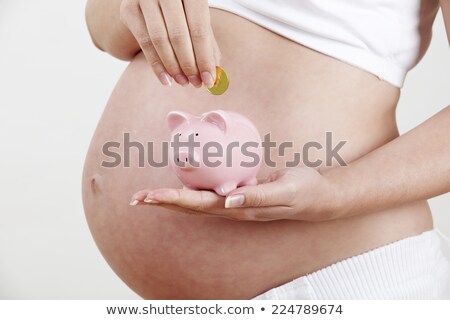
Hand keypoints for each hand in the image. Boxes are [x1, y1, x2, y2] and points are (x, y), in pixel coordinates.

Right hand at [120, 0, 219, 86]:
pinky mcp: (129, 9)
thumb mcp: (197, 21)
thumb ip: (207, 44)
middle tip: (195, 84)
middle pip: (178, 36)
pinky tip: (166, 79)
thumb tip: (215, 74)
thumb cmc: (182, 12)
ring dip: (173, 67)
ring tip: (182, 82)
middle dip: (189, 65)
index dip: (204, 58)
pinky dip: (156, 65)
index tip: (209, 80)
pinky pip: (144, 43)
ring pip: (160, 40)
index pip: (199, 29)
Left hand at [130, 167, 339, 221]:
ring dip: (173, 198)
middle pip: (191, 206)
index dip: (173, 200)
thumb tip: (229, 200)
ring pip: (197, 203)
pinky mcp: (240, 196)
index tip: (148, 196)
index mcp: (239, 208)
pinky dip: (191, 191)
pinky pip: (210, 195)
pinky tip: (182, 186)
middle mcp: (232, 209)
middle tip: (137, 198)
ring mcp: (234, 204)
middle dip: (163, 201)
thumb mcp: (283, 191)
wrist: (319, 197)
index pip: (199, 204)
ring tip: (150, 195)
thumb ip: (256, 196)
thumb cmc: (302, 191)